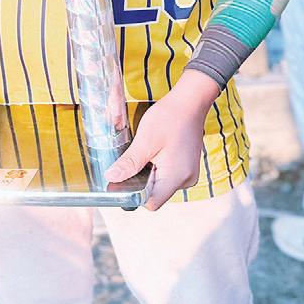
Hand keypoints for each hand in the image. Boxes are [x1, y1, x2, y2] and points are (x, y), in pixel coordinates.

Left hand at [105, 70, 218, 209]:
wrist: (191, 101)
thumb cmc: (170, 117)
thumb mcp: (145, 140)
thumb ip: (129, 163)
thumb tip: (111, 178)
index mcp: (176, 176)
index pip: (152, 202)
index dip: (134, 195)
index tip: (122, 180)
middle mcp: (186, 180)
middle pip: (156, 195)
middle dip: (140, 182)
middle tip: (131, 161)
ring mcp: (188, 174)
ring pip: (160, 185)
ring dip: (148, 174)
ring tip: (144, 153)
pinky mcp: (187, 168)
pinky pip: (167, 176)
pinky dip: (157, 168)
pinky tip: (153, 152)